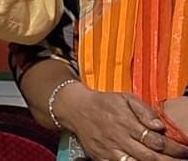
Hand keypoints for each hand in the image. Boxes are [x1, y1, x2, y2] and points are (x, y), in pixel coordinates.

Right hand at [56, 82, 187, 160]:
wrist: (75, 108)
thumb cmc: (105, 103)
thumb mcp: (125, 98)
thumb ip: (144, 110)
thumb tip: (159, 126)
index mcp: (126, 122)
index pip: (156, 140)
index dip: (174, 148)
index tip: (185, 150)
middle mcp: (118, 138)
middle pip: (150, 156)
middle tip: (182, 160)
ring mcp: (109, 150)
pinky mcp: (100, 157)